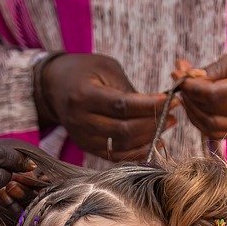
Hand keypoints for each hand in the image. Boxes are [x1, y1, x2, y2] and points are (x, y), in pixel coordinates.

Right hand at [36, 53, 171, 159]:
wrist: (53, 86)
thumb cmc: (84, 71)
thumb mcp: (105, 68)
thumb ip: (128, 89)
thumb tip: (158, 106)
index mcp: (84, 95)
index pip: (121, 105)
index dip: (148, 105)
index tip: (170, 100)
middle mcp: (81, 120)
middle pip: (123, 130)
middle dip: (153, 123)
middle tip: (173, 114)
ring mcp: (83, 137)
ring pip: (122, 146)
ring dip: (149, 138)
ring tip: (167, 125)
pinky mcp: (87, 147)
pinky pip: (116, 156)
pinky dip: (138, 152)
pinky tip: (154, 142)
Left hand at [174, 37, 226, 138]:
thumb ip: (219, 66)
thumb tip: (192, 77)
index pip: (212, 95)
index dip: (191, 87)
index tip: (179, 74)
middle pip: (208, 114)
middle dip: (188, 98)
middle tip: (179, 79)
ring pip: (211, 128)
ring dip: (193, 112)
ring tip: (187, 92)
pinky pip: (221, 133)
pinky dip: (204, 121)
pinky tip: (199, 105)